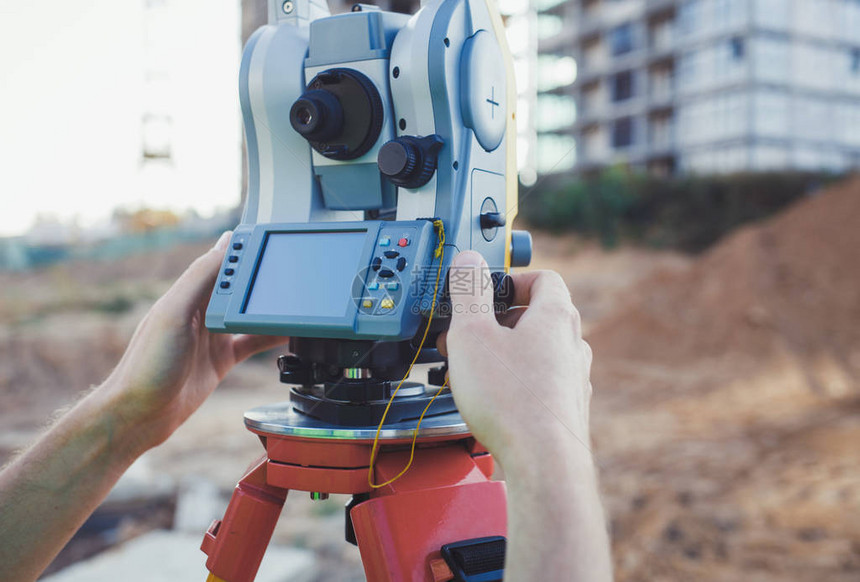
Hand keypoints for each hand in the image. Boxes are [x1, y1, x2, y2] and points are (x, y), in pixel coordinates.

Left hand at [103, 232, 286, 453]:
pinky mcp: (221, 359)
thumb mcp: (173, 313)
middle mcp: (201, 311)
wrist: (141, 414)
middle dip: (262, 275)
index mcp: (188, 294)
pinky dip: (272, 336)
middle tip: (292, 266)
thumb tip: (225, 243)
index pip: (220, 261)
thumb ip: (200, 279)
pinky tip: (290, 332)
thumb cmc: (148, 365)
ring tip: (296, 297)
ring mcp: (213, 336)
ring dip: (269, 306)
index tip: (269, 236)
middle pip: (238, 285)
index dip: (243, 248)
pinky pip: (253, 341)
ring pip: (249, 313)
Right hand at [437, 251, 593, 469]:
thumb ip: (470, 292)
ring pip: (537, 353)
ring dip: (503, 355)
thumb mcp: (472, 334)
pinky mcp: (566, 410)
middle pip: (538, 317)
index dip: (514, 279)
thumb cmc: (511, 400)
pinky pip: (539, 384)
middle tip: (467, 335)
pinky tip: (490, 401)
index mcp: (555, 317)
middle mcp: (571, 346)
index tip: (490, 291)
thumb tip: (470, 260)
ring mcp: (573, 380)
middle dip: (497, 322)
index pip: (544, 278)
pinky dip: (514, 383)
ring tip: (471, 370)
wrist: (544, 464)